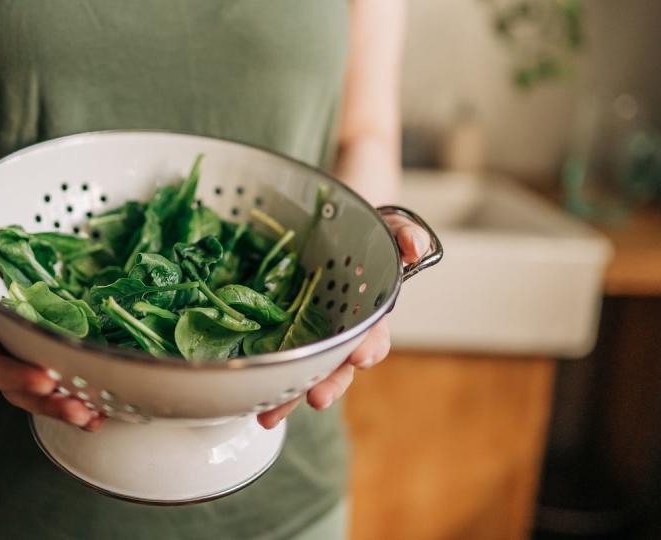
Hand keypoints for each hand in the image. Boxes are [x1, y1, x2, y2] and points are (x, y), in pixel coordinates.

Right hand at [0, 209, 104, 430]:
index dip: (12, 374)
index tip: (44, 379)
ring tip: (95, 417)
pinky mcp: (26, 341)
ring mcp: (5, 345)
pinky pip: (48, 371)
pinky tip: (101, 403)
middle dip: (45, 402)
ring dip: (63, 404)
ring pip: (31, 388)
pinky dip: (73, 389)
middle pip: (11, 386)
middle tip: (81, 412)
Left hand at [257, 214, 429, 428]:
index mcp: (367, 314)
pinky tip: (247, 399)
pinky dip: (263, 380)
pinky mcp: (280, 333)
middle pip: (336, 368)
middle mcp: (339, 333)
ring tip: (270, 416)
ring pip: (302, 373)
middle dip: (328, 385)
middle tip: (316, 398)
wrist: (329, 228)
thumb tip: (413, 248)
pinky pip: (274, 359)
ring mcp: (309, 336)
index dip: (369, 348)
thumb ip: (403, 235)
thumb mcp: (387, 228)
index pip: (373, 337)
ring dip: (289, 397)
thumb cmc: (362, 235)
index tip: (360, 356)